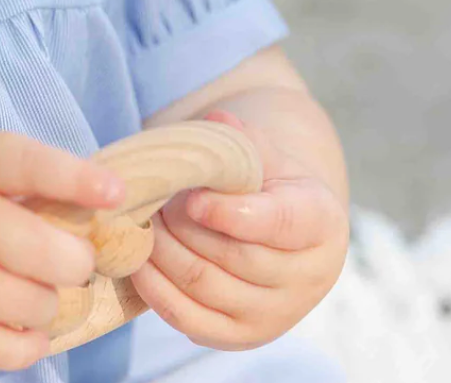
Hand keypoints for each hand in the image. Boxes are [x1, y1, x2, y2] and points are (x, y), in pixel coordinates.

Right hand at [0, 128, 124, 372]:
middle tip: (78, 260)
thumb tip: (89, 205)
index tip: (113, 191)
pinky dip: (28, 346)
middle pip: (35, 249)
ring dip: (53, 303)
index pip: (22, 163)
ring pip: (24, 303)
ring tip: (49, 293)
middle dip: (75, 260)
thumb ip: (8, 176)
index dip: (72, 178)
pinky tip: (31, 330)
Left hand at [131, 111, 349, 349]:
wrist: (284, 234)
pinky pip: (191, 320)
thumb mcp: (265, 154)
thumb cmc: (269, 184)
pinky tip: (137, 261)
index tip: (192, 199)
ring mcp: (275, 314)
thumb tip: (217, 122)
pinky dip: (157, 290)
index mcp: (320, 222)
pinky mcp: (242, 336)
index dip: (231, 213)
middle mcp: (307, 277)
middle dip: (183, 225)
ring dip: (164, 252)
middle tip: (152, 199)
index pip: (279, 222)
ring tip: (142, 221)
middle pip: (235, 256)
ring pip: (207, 286)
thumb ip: (241, 138)